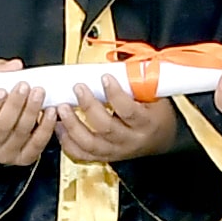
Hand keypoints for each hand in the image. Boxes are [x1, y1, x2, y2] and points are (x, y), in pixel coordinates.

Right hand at [0, 58, 57, 165]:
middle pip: (1, 127)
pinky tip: (50, 112)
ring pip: (20, 134)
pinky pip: (37, 144)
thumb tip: (15, 66)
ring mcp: (6, 154)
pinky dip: (46, 127)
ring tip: (39, 94)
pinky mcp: (24, 157)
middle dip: (15, 105)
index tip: (1, 90)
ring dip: (31, 112)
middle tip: (24, 87)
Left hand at [53, 77, 177, 162]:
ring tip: (62, 108)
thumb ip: (136, 82)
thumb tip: (115, 63)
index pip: (129, 111)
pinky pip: (82, 154)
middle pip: (106, 127)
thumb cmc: (156, 113)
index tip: (104, 77)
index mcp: (146, 123)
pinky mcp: (105, 157)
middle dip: (88, 106)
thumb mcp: (154, 96)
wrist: (161, 139)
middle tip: (78, 88)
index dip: (115, 94)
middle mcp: (130, 140)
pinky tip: (60, 127)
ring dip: (73, 125)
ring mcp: (116, 151)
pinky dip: (67, 142)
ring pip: (90, 144)